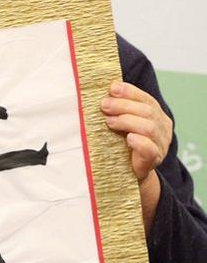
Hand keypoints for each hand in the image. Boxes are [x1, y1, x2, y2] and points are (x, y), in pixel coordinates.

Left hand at [100, 81, 171, 233]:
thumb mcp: (121, 125)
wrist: (128, 175)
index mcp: (156, 116)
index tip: (112, 88)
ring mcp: (160, 145)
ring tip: (109, 121)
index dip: (130, 92)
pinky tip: (128, 138)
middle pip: (147, 111)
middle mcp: (162, 128)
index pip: (146, 99)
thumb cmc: (121, 146)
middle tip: (104, 105)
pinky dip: (140, 142)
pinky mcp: (152, 161)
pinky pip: (150, 149)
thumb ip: (118, 111)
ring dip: (128, 121)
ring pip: (149, 127)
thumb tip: (101, 93)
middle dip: (124, 106)